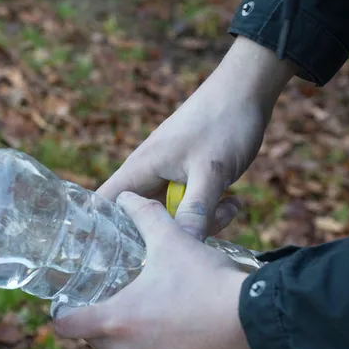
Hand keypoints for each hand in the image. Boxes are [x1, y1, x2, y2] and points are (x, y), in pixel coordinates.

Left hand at [53, 193, 260, 348]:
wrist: (255, 322)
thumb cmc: (207, 281)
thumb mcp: (173, 240)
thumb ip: (145, 216)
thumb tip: (127, 198)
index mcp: (115, 321)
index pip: (66, 326)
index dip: (63, 312)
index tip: (70, 302)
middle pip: (95, 341)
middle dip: (101, 322)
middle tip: (114, 300)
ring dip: (129, 340)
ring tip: (146, 315)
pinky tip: (172, 334)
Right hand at [98, 37, 296, 239]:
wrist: (249, 88)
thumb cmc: (224, 122)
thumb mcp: (211, 172)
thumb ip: (195, 212)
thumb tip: (181, 250)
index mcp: (139, 169)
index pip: (102, 206)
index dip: (99, 233)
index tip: (113, 260)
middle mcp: (147, 174)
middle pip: (141, 219)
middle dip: (167, 233)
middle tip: (201, 233)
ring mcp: (168, 175)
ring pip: (170, 215)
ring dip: (197, 220)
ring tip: (228, 207)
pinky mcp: (187, 176)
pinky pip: (188, 205)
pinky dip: (208, 209)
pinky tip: (232, 200)